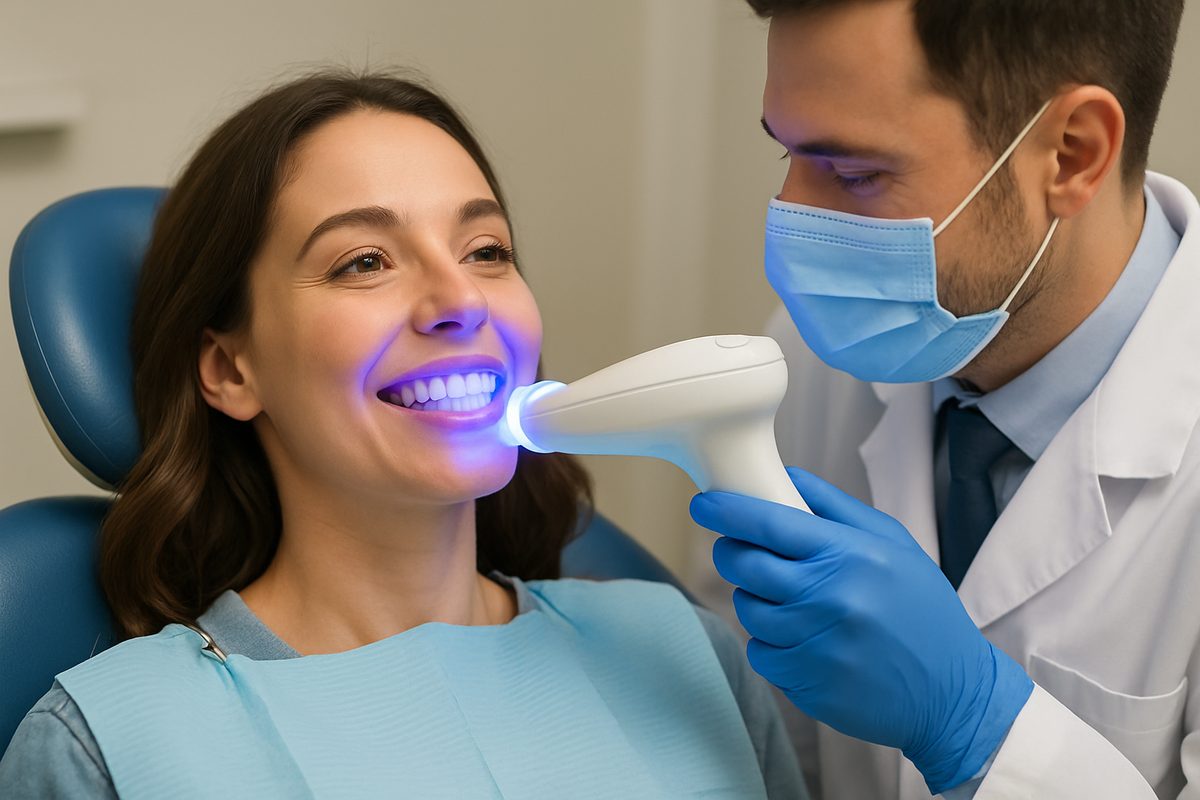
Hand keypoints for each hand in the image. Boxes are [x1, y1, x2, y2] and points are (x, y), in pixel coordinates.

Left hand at [690, 467, 1032, 794]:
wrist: (953, 694)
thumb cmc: (922, 610)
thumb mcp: (894, 545)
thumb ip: (836, 508)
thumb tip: (784, 475)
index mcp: (850, 554)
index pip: (768, 522)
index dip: (726, 510)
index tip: (703, 503)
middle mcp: (829, 597)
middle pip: (745, 563)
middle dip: (731, 552)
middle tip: (739, 549)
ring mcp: (814, 643)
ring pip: (748, 609)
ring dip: (755, 599)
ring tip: (788, 600)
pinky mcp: (805, 682)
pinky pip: (760, 652)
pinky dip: (770, 643)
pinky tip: (802, 639)